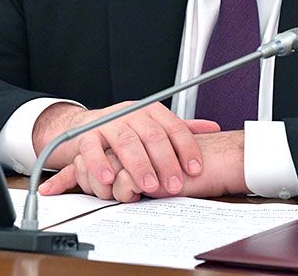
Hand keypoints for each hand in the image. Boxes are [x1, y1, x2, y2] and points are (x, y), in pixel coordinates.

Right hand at [41, 131, 247, 201]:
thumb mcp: (154, 127)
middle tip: (173, 185)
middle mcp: (131, 113)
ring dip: (138, 165)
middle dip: (165, 162)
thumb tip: (213, 127)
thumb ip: (181, 129)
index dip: (186, 148)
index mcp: (151, 111)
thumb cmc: (125, 131)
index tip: (195, 169)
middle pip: (152, 135)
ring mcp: (108, 123)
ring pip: (126, 142)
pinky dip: (100, 163)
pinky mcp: (86, 135)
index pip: (174, 127)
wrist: (84, 126)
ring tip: (148, 185)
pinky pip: (93, 148)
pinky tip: (110, 178)